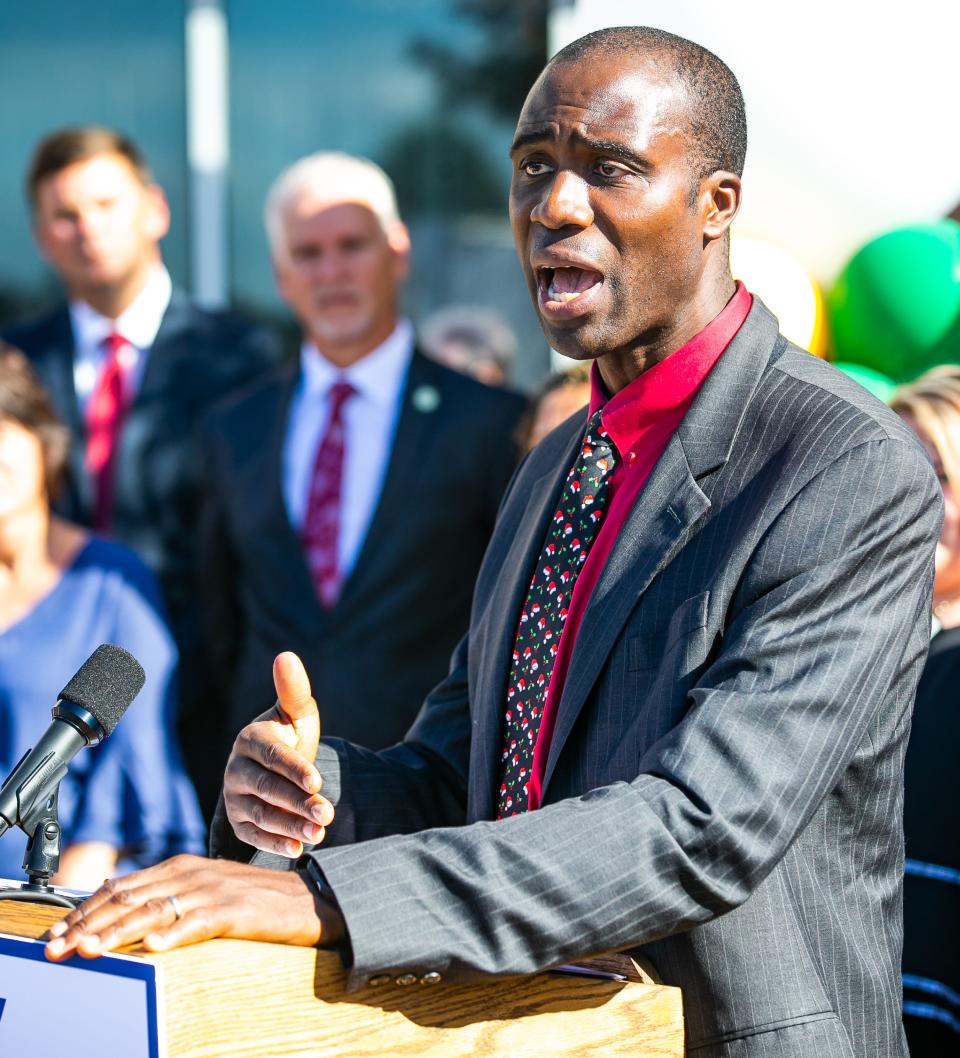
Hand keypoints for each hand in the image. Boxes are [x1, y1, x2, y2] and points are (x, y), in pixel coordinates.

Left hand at [44, 855, 343, 960]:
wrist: (306, 898)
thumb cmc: (251, 899)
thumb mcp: (202, 889)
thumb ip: (164, 892)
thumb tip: (115, 900)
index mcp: (179, 867)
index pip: (119, 888)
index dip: (83, 911)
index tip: (55, 934)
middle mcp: (191, 874)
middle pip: (128, 898)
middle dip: (88, 925)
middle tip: (57, 948)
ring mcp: (212, 890)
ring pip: (155, 911)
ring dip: (118, 933)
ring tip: (91, 950)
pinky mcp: (236, 909)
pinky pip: (199, 923)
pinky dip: (175, 935)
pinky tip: (154, 948)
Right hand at [224, 652, 333, 855]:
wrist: (276, 767)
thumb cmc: (290, 735)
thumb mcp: (296, 713)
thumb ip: (294, 689)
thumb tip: (286, 656)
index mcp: (249, 738)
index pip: (272, 756)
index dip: (294, 769)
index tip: (317, 781)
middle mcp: (235, 768)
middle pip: (267, 789)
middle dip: (298, 802)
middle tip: (327, 814)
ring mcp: (233, 797)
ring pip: (260, 814)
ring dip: (290, 827)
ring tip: (319, 834)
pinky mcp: (236, 822)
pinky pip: (252, 836)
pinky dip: (274, 844)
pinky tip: (297, 850)